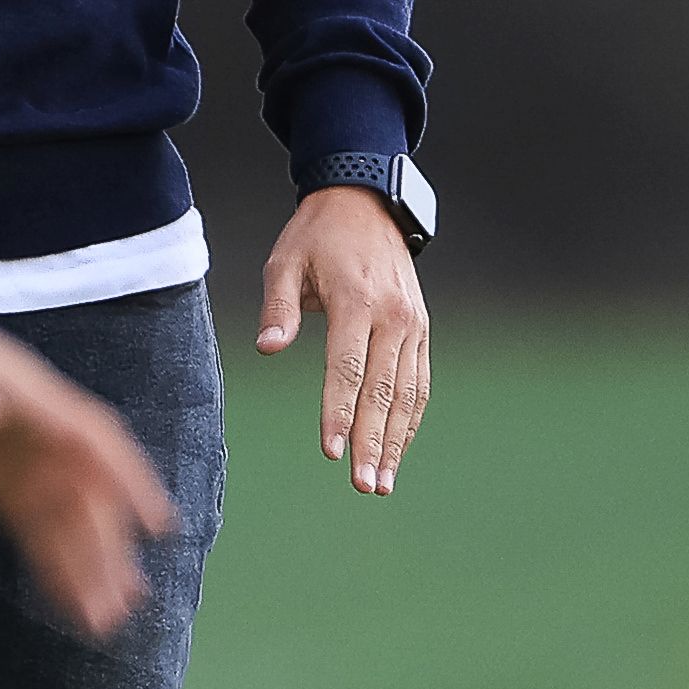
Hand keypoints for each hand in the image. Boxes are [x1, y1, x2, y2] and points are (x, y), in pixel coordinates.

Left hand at [0, 281, 174, 637]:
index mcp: (24, 393)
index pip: (90, 437)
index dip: (127, 478)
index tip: (156, 521)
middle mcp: (32, 426)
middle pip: (84, 491)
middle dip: (105, 547)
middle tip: (122, 606)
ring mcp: (14, 453)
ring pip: (64, 517)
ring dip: (86, 565)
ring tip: (103, 623)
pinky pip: (32, 525)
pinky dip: (52, 562)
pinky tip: (67, 602)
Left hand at [256, 185, 431, 495]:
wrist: (366, 202)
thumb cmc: (316, 235)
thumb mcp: (285, 261)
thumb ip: (278, 308)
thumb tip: (268, 349)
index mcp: (358, 301)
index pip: (347, 368)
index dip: (338, 413)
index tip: (331, 453)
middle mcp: (393, 316)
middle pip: (383, 390)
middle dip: (372, 442)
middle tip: (363, 486)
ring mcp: (413, 324)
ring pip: (407, 393)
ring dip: (396, 441)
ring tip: (382, 482)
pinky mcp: (421, 328)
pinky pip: (419, 381)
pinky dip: (410, 419)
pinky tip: (397, 449)